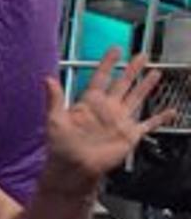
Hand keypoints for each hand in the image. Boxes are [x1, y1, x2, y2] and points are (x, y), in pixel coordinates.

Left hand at [42, 49, 174, 189]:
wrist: (74, 169)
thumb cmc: (61, 146)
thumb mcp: (54, 120)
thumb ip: (54, 99)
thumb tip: (47, 79)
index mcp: (89, 103)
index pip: (101, 77)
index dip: (108, 63)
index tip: (115, 49)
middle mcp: (107, 109)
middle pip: (123, 84)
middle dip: (132, 69)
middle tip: (142, 55)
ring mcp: (119, 121)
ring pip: (136, 98)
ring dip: (146, 86)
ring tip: (156, 73)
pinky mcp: (129, 135)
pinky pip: (148, 124)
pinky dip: (160, 118)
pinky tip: (171, 111)